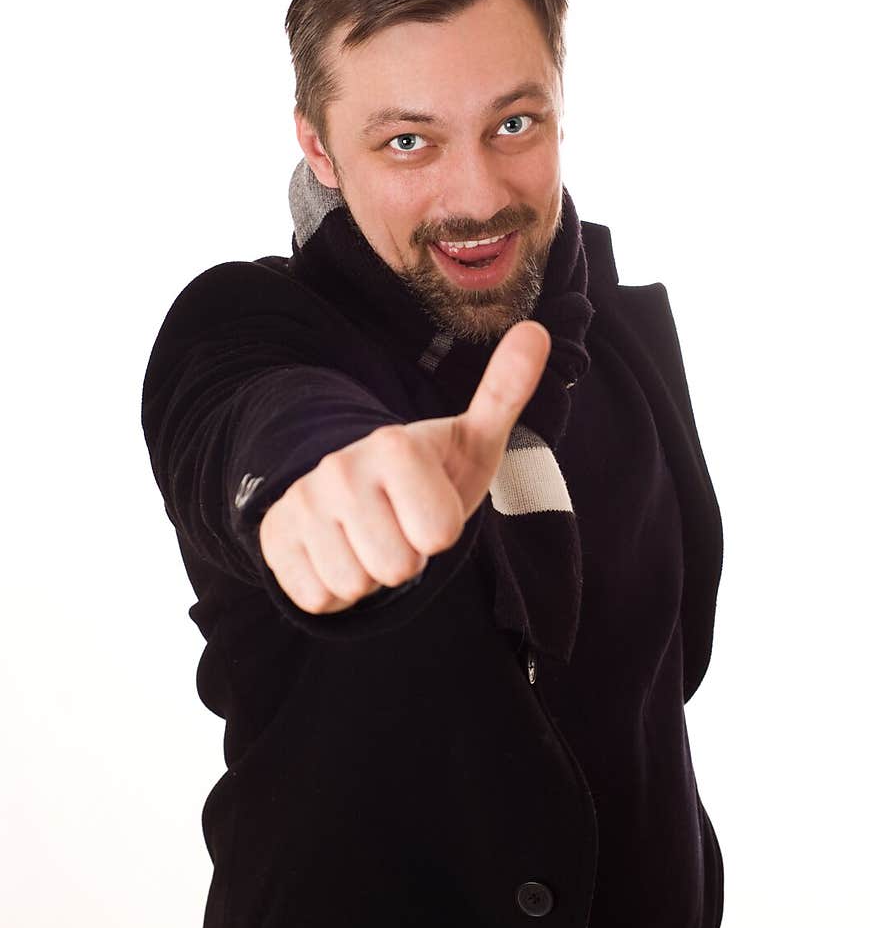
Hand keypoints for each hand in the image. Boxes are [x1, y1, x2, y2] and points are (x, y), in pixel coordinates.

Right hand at [258, 320, 550, 613]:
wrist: (352, 492)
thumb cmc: (428, 474)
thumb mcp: (471, 440)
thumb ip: (505, 392)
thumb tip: (537, 330)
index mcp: (393, 444)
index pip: (439, 535)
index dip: (440, 531)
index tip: (428, 506)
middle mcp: (339, 469)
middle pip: (397, 567)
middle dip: (404, 558)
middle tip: (397, 527)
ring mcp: (301, 505)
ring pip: (354, 585)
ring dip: (368, 575)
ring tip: (368, 539)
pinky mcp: (274, 540)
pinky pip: (318, 597)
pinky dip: (331, 589)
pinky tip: (336, 553)